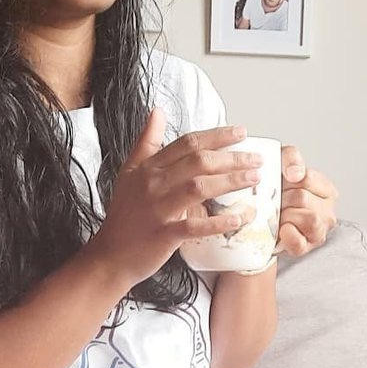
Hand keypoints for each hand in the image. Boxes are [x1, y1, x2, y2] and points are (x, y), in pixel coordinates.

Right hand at [88, 109, 261, 287]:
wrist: (110, 255)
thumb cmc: (124, 216)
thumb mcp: (129, 173)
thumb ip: (146, 142)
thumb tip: (157, 112)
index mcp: (148, 168)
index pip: (187, 143)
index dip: (217, 136)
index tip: (241, 133)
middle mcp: (153, 184)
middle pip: (198, 162)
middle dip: (231, 157)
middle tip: (256, 158)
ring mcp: (158, 210)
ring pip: (199, 188)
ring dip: (230, 182)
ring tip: (254, 179)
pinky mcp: (164, 235)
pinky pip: (195, 226)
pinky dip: (217, 222)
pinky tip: (238, 218)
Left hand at [277, 146, 337, 255]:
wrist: (261, 221)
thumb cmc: (276, 192)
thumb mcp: (282, 164)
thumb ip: (291, 157)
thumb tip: (295, 174)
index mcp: (326, 189)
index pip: (307, 178)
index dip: (288, 180)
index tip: (280, 182)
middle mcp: (327, 211)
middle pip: (303, 198)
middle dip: (282, 198)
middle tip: (275, 200)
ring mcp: (319, 231)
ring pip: (308, 219)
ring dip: (286, 215)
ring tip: (278, 214)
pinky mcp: (305, 248)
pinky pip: (300, 242)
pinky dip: (288, 235)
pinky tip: (281, 229)